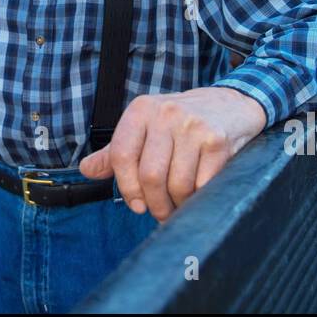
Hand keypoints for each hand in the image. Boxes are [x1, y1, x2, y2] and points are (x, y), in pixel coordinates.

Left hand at [78, 88, 267, 222]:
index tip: (136, 205)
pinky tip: (198, 194)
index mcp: (141, 110)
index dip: (126, 187)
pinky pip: (202, 184)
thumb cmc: (181, 122)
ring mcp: (193, 126)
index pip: (121, 155)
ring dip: (178, 204)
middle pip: (150, 175)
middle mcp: (166, 114)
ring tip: (179, 204)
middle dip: (155, 203)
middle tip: (161, 212)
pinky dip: (198, 197)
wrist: (231, 105)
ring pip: (177, 184)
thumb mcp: (145, 127)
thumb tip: (86, 170)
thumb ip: (115, 151)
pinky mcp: (217, 140)